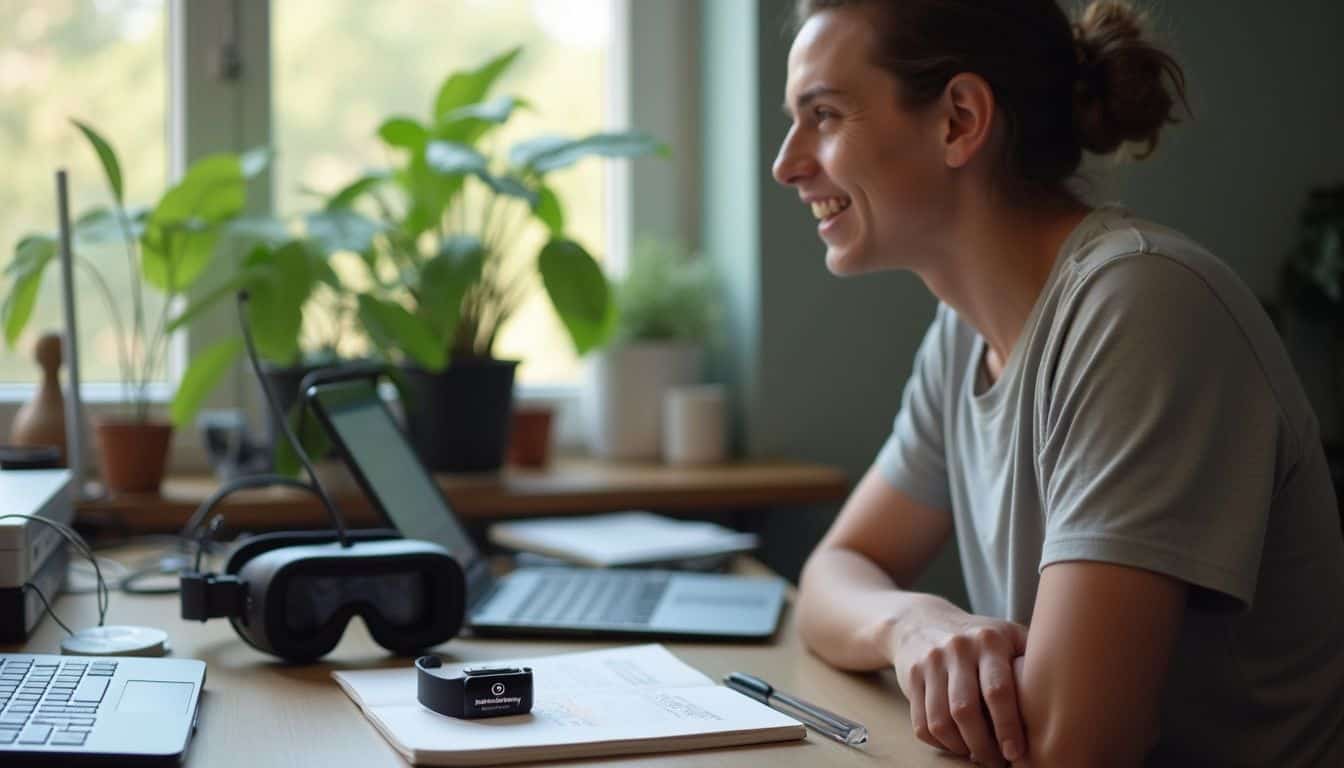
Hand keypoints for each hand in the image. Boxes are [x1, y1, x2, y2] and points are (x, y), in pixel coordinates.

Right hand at [889, 599, 1027, 765]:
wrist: (921, 620)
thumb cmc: (979, 637)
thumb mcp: (1008, 634)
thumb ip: (1032, 658)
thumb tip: (1072, 694)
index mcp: (988, 639)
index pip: (998, 690)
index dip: (1008, 726)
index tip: (1016, 752)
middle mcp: (956, 648)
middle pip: (965, 710)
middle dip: (983, 745)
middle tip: (997, 761)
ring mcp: (929, 662)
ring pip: (941, 721)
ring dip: (961, 748)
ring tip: (977, 755)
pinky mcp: (909, 677)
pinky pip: (922, 723)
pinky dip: (940, 743)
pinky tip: (955, 744)